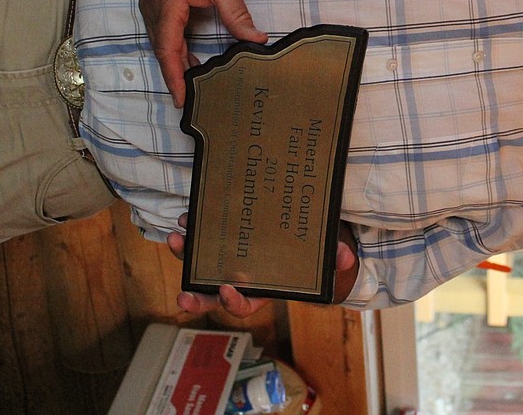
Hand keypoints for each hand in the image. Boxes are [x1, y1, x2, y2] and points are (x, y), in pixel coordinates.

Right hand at [139, 0, 265, 106]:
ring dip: (176, 62)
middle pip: (163, 50)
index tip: (182, 100)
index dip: (175, 78)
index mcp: (166, 5)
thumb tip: (257, 41)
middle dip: (176, 75)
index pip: (168, 51)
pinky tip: (191, 58)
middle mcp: (153, 7)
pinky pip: (164, 31)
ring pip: (163, 42)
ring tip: (195, 84)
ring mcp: (152, 4)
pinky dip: (176, 47)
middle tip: (193, 100)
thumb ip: (238, 17)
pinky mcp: (158, 1)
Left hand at [166, 215, 359, 317]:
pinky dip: (193, 232)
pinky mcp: (223, 240)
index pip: (246, 304)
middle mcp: (243, 278)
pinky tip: (186, 218)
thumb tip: (345, 257)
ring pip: (200, 267)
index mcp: (265, 288)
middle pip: (213, 296)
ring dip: (185, 256)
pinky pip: (202, 242)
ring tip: (176, 239)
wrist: (310, 237)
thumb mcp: (328, 256)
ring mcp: (229, 260)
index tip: (225, 290)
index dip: (234, 302)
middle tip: (183, 296)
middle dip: (196, 299)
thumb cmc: (315, 253)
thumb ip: (336, 258)